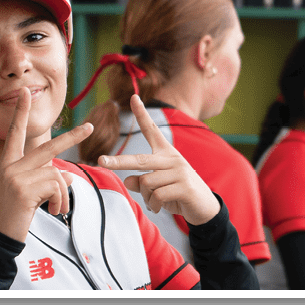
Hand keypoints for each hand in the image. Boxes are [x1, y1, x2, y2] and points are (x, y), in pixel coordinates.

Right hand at [0, 87, 93, 241]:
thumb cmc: (10, 217)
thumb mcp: (25, 194)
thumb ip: (42, 180)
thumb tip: (68, 177)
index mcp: (7, 164)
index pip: (14, 133)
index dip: (20, 113)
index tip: (25, 93)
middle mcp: (9, 166)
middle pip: (47, 147)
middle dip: (72, 137)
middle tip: (90, 127)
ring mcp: (15, 177)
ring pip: (56, 174)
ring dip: (62, 194)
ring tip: (55, 208)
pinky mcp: (23, 190)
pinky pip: (56, 188)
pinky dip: (60, 201)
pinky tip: (50, 211)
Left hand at [97, 94, 219, 224]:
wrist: (204, 207)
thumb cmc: (176, 193)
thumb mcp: (156, 186)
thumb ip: (141, 181)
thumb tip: (128, 181)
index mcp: (165, 153)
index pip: (152, 130)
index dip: (142, 114)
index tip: (133, 97)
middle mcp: (172, 158)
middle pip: (139, 160)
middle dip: (118, 162)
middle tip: (101, 161)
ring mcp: (180, 171)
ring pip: (146, 183)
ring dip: (146, 197)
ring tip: (155, 201)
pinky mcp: (185, 186)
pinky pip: (157, 196)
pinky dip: (154, 204)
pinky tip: (161, 206)